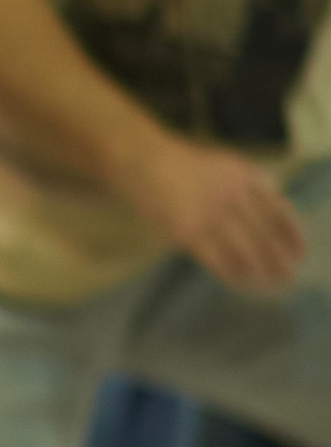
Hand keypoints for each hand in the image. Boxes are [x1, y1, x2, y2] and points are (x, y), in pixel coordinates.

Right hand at [137, 136, 307, 293]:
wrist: (147, 163)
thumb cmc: (186, 166)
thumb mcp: (227, 164)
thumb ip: (251, 179)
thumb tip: (275, 193)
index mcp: (245, 179)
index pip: (278, 210)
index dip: (292, 234)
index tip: (299, 252)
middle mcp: (232, 196)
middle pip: (264, 235)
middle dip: (278, 259)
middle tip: (286, 276)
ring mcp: (209, 215)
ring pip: (243, 250)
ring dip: (258, 270)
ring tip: (266, 283)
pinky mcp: (188, 232)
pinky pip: (216, 259)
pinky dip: (230, 273)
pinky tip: (238, 281)